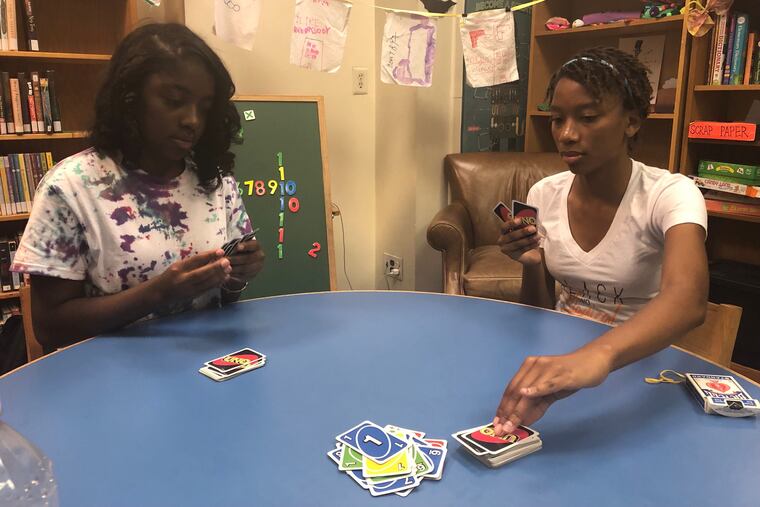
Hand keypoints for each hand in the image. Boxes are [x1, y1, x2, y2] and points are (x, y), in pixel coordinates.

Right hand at [154, 249, 230, 302]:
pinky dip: (216, 283)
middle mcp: (183, 279)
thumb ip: (192, 262)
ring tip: (228, 269)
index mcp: (179, 268)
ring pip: (206, 282)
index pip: (195, 260)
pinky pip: (207, 289)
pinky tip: (224, 278)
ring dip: (219, 276)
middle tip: (227, 261)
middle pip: (201, 273)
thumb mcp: (178, 265)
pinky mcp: (193, 296)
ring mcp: (188, 289)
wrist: (160, 292)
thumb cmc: (170, 275)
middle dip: (215, 267)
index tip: (220, 251)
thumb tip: (211, 257)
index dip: (209, 255)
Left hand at [225, 239, 264, 287]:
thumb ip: (233, 246)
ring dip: (234, 268)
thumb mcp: (237, 245)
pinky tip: (227, 272)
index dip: (246, 246)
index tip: (237, 247)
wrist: (243, 261)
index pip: (253, 245)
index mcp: (256, 246)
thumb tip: (223, 250)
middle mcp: (259, 256)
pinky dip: (234, 274)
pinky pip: (243, 276)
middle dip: (236, 259)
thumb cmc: (238, 250)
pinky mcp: (252, 275)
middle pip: (248, 258)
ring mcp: (257, 267)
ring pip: (245, 268)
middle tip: (225, 259)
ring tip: (224, 266)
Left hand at [492, 347, 613, 435]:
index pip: (511, 389)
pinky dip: (535, 390)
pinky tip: (526, 395)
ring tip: (511, 425)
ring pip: (528, 391)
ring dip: (518, 410)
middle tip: (501, 430)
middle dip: (507, 413)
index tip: (497, 423)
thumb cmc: (571, 376)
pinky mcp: (562, 374)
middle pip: (516, 391)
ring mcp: (548, 369)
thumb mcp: (551, 392)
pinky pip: (547, 383)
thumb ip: (537, 405)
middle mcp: (535, 365)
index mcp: (529, 367)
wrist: (594, 361)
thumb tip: (522, 421)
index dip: (503, 407)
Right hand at [497, 219, 541, 265]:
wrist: (529, 254)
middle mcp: (502, 241)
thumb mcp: (523, 230)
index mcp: (503, 232)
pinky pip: (522, 250)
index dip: (511, 223)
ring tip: (538, 236)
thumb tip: (530, 220)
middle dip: (523, 231)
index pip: (504, 227)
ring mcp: (506, 249)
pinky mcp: (513, 256)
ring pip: (517, 244)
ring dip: (529, 239)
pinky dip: (530, 246)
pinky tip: (537, 242)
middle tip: (533, 228)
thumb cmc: (525, 238)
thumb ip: (523, 226)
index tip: (520, 220)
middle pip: (511, 236)